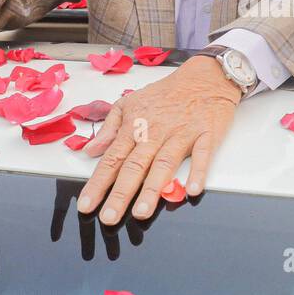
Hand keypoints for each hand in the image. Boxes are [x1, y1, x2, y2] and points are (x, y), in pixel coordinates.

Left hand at [77, 57, 240, 224]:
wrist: (204, 76)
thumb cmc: (166, 93)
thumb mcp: (130, 102)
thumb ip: (109, 128)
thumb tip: (90, 150)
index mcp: (135, 126)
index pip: (112, 158)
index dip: (98, 183)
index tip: (86, 205)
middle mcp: (155, 132)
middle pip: (134, 166)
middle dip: (120, 193)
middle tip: (109, 218)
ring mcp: (182, 134)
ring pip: (164, 164)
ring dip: (152, 189)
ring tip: (141, 213)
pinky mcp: (206, 135)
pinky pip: (203, 155)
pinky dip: (198, 172)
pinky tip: (192, 190)